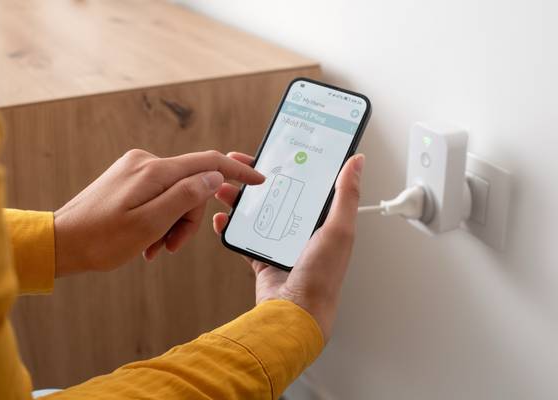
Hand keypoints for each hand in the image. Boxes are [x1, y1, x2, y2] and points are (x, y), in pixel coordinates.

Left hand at [54, 149, 263, 276]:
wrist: (61, 241)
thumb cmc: (102, 239)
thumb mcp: (150, 223)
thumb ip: (186, 196)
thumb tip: (214, 176)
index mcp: (154, 171)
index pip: (207, 162)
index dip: (236, 172)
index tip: (257, 180)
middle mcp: (146, 163)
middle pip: (192, 185)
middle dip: (188, 218)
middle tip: (171, 246)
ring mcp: (136, 170)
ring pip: (176, 194)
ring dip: (172, 223)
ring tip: (154, 248)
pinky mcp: (129, 180)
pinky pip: (159, 196)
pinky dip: (160, 219)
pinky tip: (146, 240)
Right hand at [213, 152, 363, 341]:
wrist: (295, 313)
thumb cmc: (322, 276)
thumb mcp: (339, 229)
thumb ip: (346, 194)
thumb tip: (357, 162)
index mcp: (324, 221)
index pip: (306, 183)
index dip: (290, 165)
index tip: (274, 151)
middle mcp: (303, 230)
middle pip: (277, 194)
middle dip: (257, 179)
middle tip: (239, 165)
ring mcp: (281, 244)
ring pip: (258, 212)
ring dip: (240, 199)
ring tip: (225, 188)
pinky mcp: (263, 258)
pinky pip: (244, 237)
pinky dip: (231, 227)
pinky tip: (223, 217)